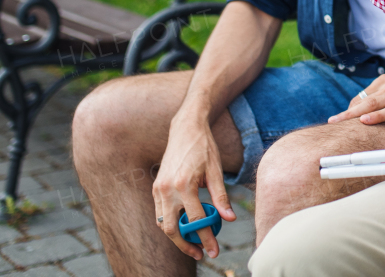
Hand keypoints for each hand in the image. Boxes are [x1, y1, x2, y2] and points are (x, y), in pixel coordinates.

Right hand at [151, 114, 236, 260]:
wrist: (185, 129)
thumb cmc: (204, 148)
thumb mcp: (216, 171)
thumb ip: (221, 197)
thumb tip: (229, 219)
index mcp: (184, 184)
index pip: (196, 220)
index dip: (206, 238)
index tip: (214, 251)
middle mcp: (167, 189)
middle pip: (173, 229)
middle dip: (187, 245)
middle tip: (202, 254)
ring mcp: (158, 189)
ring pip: (163, 224)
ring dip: (177, 238)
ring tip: (193, 245)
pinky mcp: (155, 187)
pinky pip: (159, 214)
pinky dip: (170, 224)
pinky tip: (184, 229)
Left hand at [326, 72, 384, 125]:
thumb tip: (368, 114)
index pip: (362, 97)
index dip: (351, 110)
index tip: (339, 121)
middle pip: (364, 101)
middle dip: (346, 113)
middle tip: (331, 122)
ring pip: (374, 105)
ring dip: (355, 114)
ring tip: (340, 122)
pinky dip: (377, 115)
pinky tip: (366, 121)